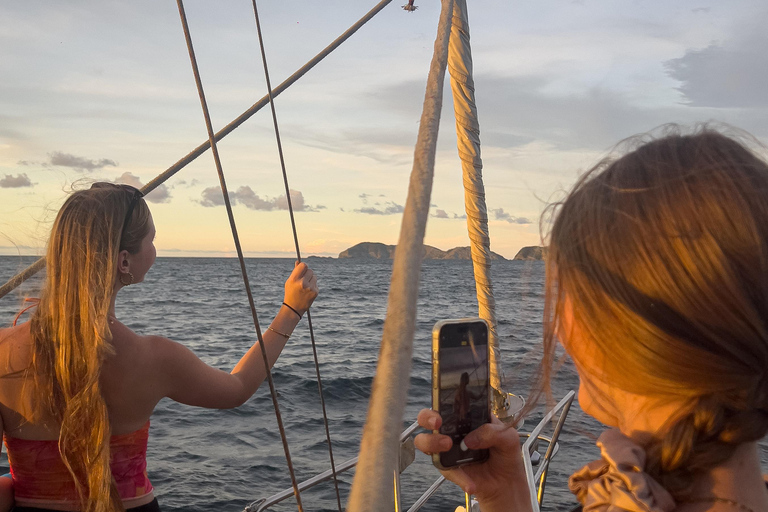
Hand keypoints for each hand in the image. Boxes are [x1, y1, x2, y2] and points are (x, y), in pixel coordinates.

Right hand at [283, 262, 317, 314]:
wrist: (293, 308)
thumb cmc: (290, 293)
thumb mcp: (289, 282)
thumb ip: (295, 272)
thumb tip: (298, 261)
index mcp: (294, 279)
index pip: (303, 265)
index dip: (303, 266)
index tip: (302, 269)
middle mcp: (302, 283)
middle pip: (310, 270)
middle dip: (307, 273)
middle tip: (303, 279)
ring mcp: (310, 288)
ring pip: (314, 276)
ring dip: (311, 279)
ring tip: (305, 286)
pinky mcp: (315, 292)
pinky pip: (316, 283)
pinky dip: (313, 286)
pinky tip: (308, 291)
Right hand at [413, 409, 531, 511]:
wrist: (507, 483)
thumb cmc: (505, 453)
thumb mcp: (507, 437)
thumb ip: (492, 432)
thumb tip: (470, 440)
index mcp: (466, 416)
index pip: (447, 402)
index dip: (440, 400)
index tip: (444, 406)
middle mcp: (452, 429)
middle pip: (426, 418)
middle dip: (427, 418)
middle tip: (437, 423)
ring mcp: (447, 448)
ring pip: (424, 441)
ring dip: (432, 442)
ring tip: (448, 446)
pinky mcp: (447, 467)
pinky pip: (444, 469)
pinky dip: (458, 476)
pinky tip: (471, 484)